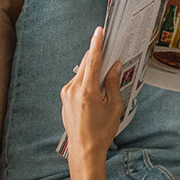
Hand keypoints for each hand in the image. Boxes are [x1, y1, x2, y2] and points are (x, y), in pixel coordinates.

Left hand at [60, 27, 123, 162]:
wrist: (84, 149)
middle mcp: (73, 89)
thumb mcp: (114, 107)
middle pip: (86, 63)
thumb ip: (113, 83)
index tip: (99, 31)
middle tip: (108, 46)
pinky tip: (96, 86)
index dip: (97, 44)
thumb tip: (114, 66)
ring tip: (105, 73)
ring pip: (81, 72)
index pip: (93, 61)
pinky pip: (77, 81)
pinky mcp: (64, 97)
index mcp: (87, 91)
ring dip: (92, 68)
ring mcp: (66, 93)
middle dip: (97, 54)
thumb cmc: (101, 131)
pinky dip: (87, 79)